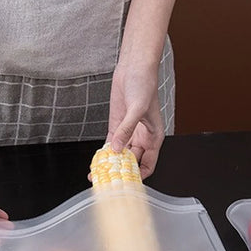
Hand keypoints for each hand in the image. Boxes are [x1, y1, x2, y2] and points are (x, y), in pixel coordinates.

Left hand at [107, 63, 164, 178]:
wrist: (134, 67)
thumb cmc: (145, 84)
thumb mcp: (137, 109)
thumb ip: (127, 129)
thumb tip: (117, 147)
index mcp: (153, 138)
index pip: (148, 165)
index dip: (139, 176)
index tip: (127, 182)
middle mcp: (141, 138)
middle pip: (131, 162)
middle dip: (121, 172)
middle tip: (108, 180)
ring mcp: (128, 133)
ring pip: (120, 155)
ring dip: (111, 164)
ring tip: (99, 173)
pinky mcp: (117, 126)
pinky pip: (111, 144)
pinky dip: (104, 153)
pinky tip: (98, 160)